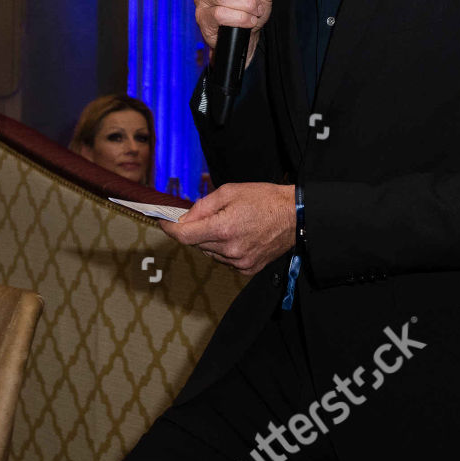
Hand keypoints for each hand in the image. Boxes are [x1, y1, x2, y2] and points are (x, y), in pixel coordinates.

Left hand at [160, 182, 296, 274]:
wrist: (296, 216)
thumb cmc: (265, 199)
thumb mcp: (230, 192)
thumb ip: (203, 206)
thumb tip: (183, 218)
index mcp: (223, 229)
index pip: (184, 235)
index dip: (169, 228)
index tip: (163, 222)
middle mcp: (230, 250)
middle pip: (196, 243)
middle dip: (195, 230)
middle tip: (206, 216)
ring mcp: (239, 262)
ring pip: (210, 252)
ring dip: (211, 240)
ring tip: (229, 224)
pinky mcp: (248, 269)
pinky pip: (225, 260)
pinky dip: (224, 249)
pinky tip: (239, 236)